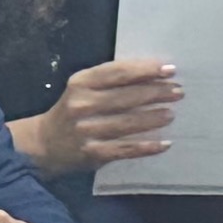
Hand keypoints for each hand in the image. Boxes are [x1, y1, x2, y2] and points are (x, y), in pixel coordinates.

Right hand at [15, 57, 178, 177]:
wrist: (44, 143)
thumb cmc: (72, 111)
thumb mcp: (83, 89)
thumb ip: (110, 82)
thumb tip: (154, 77)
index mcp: (80, 83)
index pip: (117, 73)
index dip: (145, 70)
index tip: (169, 69)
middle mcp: (81, 105)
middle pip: (126, 97)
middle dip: (156, 93)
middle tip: (178, 92)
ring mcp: (86, 130)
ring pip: (128, 122)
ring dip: (154, 117)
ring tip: (171, 114)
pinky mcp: (92, 152)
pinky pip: (125, 149)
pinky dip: (147, 147)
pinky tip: (165, 143)